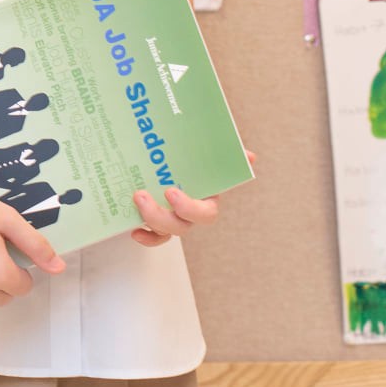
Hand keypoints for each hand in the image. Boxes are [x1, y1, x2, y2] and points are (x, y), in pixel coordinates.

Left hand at [131, 148, 256, 249]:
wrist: (177, 155)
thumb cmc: (197, 154)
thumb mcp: (211, 149)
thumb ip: (229, 152)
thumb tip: (250, 157)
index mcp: (208, 198)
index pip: (205, 213)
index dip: (188, 208)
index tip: (170, 192)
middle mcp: (192, 213)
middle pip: (182, 226)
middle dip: (161, 216)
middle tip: (142, 196)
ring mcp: (175, 218)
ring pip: (167, 231)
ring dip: (151, 219)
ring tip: (136, 199)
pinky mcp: (158, 220)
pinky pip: (155, 237)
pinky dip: (146, 237)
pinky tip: (135, 229)